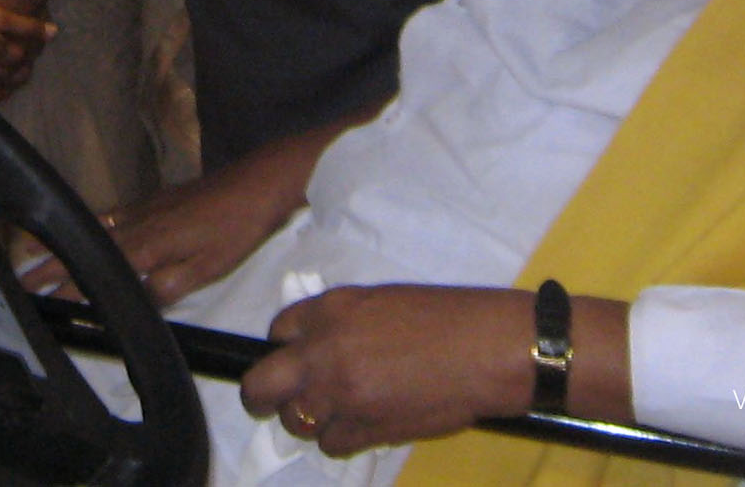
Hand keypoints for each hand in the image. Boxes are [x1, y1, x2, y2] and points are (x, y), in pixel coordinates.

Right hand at [0, 0, 52, 103]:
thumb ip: (27, 26)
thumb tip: (54, 33)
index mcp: (9, 57)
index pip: (30, 56)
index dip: (35, 46)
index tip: (35, 39)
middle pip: (19, 75)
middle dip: (26, 66)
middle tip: (28, 56)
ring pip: (4, 87)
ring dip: (13, 82)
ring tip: (15, 72)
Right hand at [19, 121, 324, 306]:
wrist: (258, 181)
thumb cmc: (237, 228)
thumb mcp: (208, 267)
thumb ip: (168, 285)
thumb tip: (134, 300)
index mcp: (149, 243)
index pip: (99, 268)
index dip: (69, 286)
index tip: (40, 300)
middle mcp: (140, 222)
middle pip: (88, 246)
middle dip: (53, 264)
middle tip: (21, 281)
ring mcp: (147, 207)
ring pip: (96, 228)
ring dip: (66, 241)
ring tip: (35, 251)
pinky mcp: (158, 199)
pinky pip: (113, 213)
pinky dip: (91, 222)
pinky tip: (90, 226)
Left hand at [240, 285, 532, 457]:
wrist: (483, 349)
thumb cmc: (443, 316)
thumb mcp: (379, 300)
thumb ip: (339, 321)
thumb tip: (317, 343)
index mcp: (330, 310)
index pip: (277, 331)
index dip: (284, 346)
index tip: (294, 355)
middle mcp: (324, 352)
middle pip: (262, 384)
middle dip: (261, 394)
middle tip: (270, 398)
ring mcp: (341, 395)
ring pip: (296, 422)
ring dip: (310, 418)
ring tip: (337, 409)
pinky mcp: (364, 429)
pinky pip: (331, 444)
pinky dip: (342, 437)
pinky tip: (364, 423)